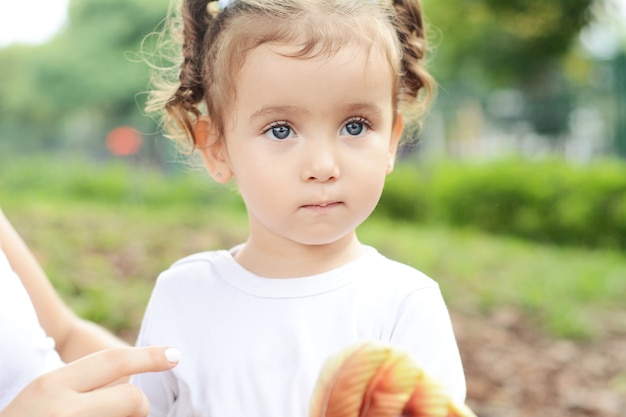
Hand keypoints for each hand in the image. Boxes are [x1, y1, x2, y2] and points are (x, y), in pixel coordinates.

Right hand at [1, 346, 179, 416]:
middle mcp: (62, 409)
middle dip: (138, 406)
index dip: (149, 357)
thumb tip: (131, 382)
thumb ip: (83, 384)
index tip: (175, 355)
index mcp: (53, 384)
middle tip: (130, 412)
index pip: (114, 361)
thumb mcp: (44, 394)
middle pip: (132, 399)